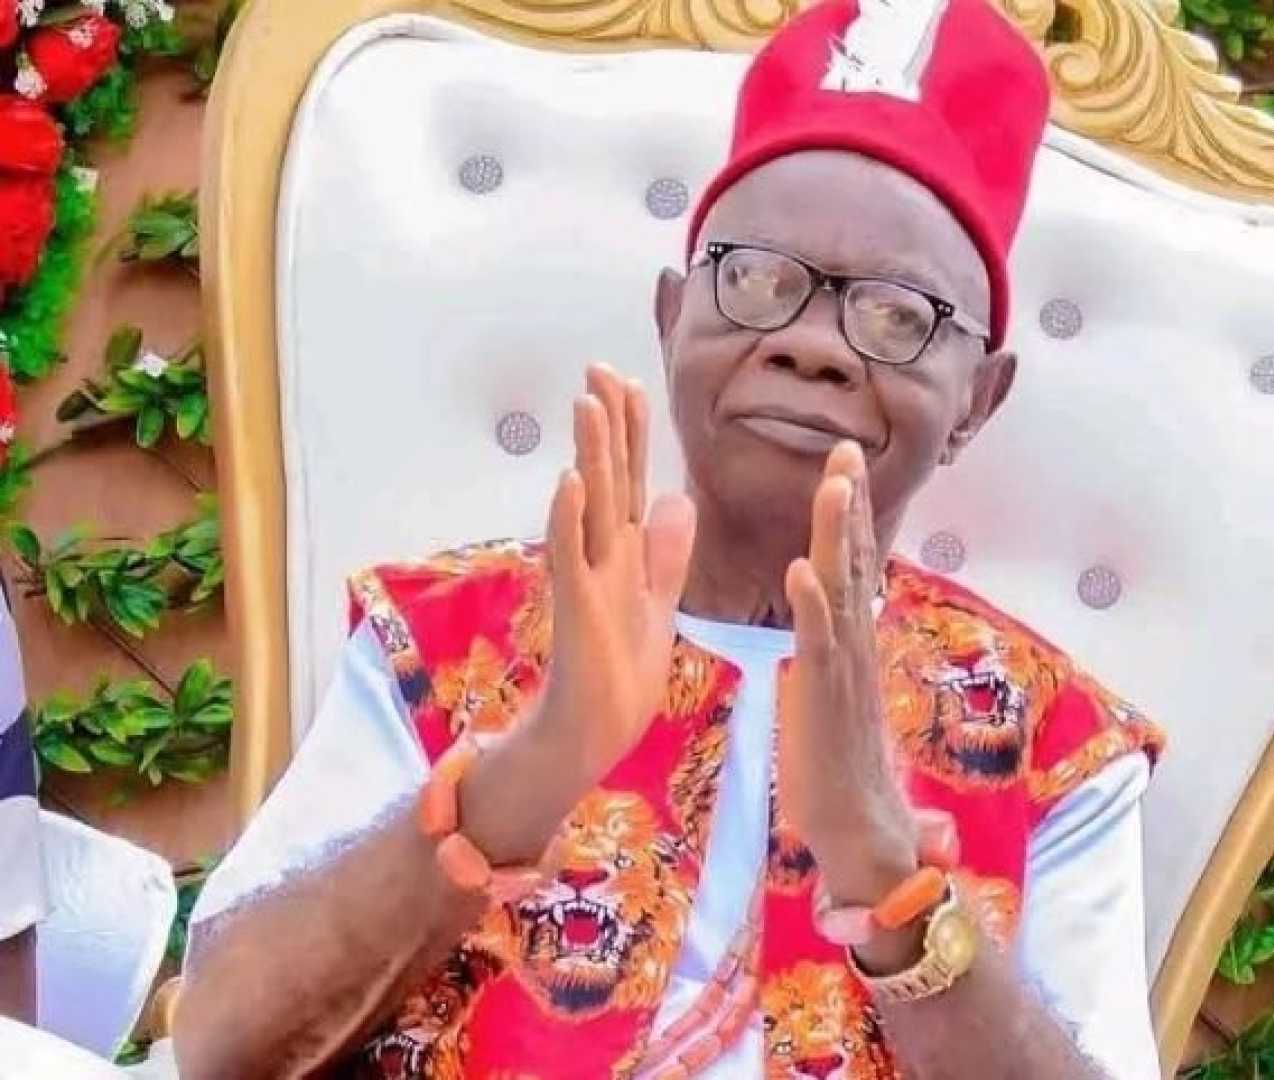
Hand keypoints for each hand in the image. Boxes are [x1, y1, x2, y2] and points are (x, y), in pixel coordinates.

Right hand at [462, 365, 693, 863]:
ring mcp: (587, 578)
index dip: (632, 432)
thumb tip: (681, 500)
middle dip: (607, 424)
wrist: (597, 731)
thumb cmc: (622, 671)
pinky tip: (569, 480)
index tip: (628, 381)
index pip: (633, 479)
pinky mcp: (576, 608)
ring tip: (586, 402)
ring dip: (589, 453)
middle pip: (610, 477)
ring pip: (589, 505)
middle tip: (598, 367)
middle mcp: (604, 555)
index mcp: (628, 552)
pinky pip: (570, 556)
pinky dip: (568, 518)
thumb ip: (668, 554)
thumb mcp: (659, 602)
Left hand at [781, 442, 918, 907]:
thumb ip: (832, 645)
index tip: (844, 463)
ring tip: (834, 485)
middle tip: (847, 448)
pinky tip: (799, 570)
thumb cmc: (836, 763)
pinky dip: (810, 607)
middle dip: (849, 504)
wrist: (857, 826)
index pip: (851, 563)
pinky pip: (817, 646)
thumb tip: (829, 607)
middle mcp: (854, 644)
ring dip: (836, 535)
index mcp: (850, 640)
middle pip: (853, 561)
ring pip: (841, 590)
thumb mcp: (831, 688)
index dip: (848, 513)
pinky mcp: (823, 698)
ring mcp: (842, 669)